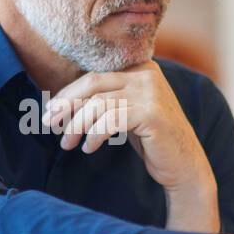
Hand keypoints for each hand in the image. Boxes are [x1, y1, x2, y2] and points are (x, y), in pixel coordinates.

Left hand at [42, 62, 217, 231]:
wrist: (185, 166)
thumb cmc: (151, 140)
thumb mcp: (127, 111)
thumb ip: (105, 99)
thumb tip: (62, 100)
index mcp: (140, 67)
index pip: (93, 75)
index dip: (68, 93)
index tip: (50, 111)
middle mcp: (147, 74)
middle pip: (92, 83)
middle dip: (65, 105)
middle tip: (48, 124)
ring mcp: (150, 92)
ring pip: (98, 103)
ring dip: (76, 125)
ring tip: (67, 143)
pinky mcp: (151, 113)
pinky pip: (110, 120)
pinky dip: (94, 135)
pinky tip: (88, 148)